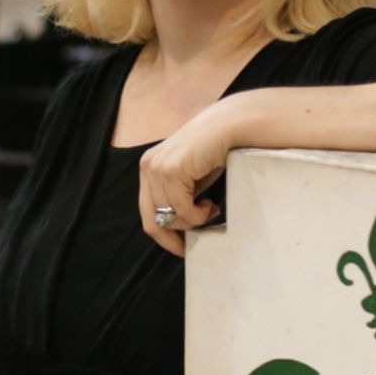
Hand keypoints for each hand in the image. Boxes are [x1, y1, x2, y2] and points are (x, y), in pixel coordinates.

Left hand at [139, 96, 241, 257]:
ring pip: (169, 218)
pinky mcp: (170, 171)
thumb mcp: (189, 177)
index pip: (146, 212)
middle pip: (150, 221)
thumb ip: (178, 196)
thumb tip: (179, 229)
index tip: (181, 247)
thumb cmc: (214, 151)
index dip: (163, 235)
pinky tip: (210, 204)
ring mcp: (156, 169)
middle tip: (192, 244)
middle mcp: (147, 167)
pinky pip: (183, 210)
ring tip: (210, 210)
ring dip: (193, 222)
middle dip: (172, 238)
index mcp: (148, 168)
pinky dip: (199, 215)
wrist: (229, 126)